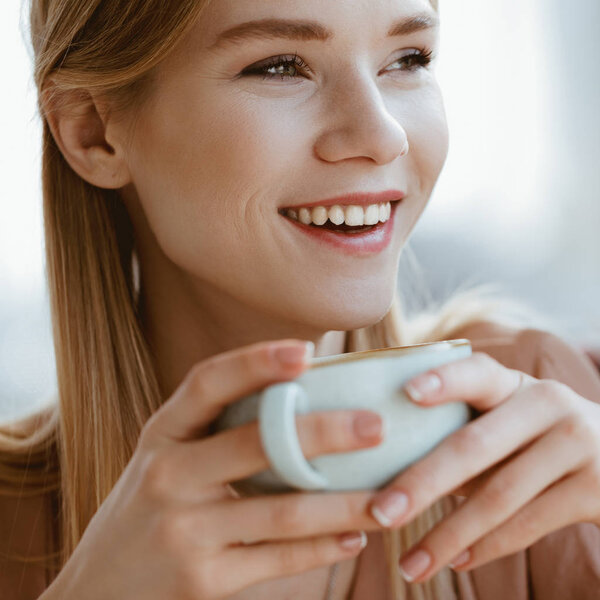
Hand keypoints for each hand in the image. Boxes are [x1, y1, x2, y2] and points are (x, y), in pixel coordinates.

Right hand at [45, 340, 383, 599]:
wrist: (97, 591)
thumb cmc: (150, 508)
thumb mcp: (167, 458)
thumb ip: (217, 431)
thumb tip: (302, 395)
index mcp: (162, 433)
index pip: (208, 382)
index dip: (257, 361)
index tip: (308, 350)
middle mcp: (167, 475)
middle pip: (257, 443)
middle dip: (325, 433)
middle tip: (377, 427)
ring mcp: (183, 530)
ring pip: (283, 512)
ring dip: (344, 504)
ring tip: (388, 496)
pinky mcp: (201, 581)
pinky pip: (278, 559)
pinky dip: (323, 548)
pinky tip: (355, 537)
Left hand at [368, 352, 599, 582]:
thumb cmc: (536, 439)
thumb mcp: (509, 422)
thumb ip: (465, 433)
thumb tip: (391, 471)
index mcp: (516, 384)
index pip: (477, 373)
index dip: (445, 380)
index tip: (409, 393)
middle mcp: (549, 404)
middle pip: (474, 445)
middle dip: (422, 482)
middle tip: (380, 512)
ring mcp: (578, 445)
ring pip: (499, 494)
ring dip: (449, 534)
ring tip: (410, 564)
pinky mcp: (599, 490)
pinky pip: (529, 524)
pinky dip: (486, 547)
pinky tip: (455, 561)